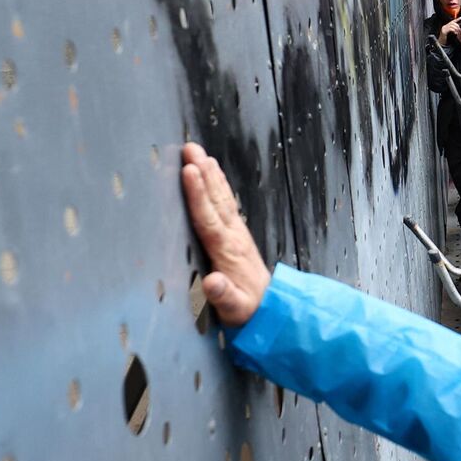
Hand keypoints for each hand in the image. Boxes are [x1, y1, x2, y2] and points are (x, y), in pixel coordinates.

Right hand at [180, 143, 270, 326]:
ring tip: (199, 152)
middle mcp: (233, 237)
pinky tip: (213, 173)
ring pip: (222, 198)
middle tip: (190, 148)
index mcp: (227, 252)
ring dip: (210, 174)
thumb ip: (224, 296)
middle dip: (203, 173)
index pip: (209, 219)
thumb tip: (212, 282)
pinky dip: (218, 186)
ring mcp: (237, 234)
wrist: (271, 311)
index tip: (189, 171)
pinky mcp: (237, 235)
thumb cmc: (247, 311)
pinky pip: (226, 204)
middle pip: (216, 200)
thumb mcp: (235, 309)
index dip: (198, 194)